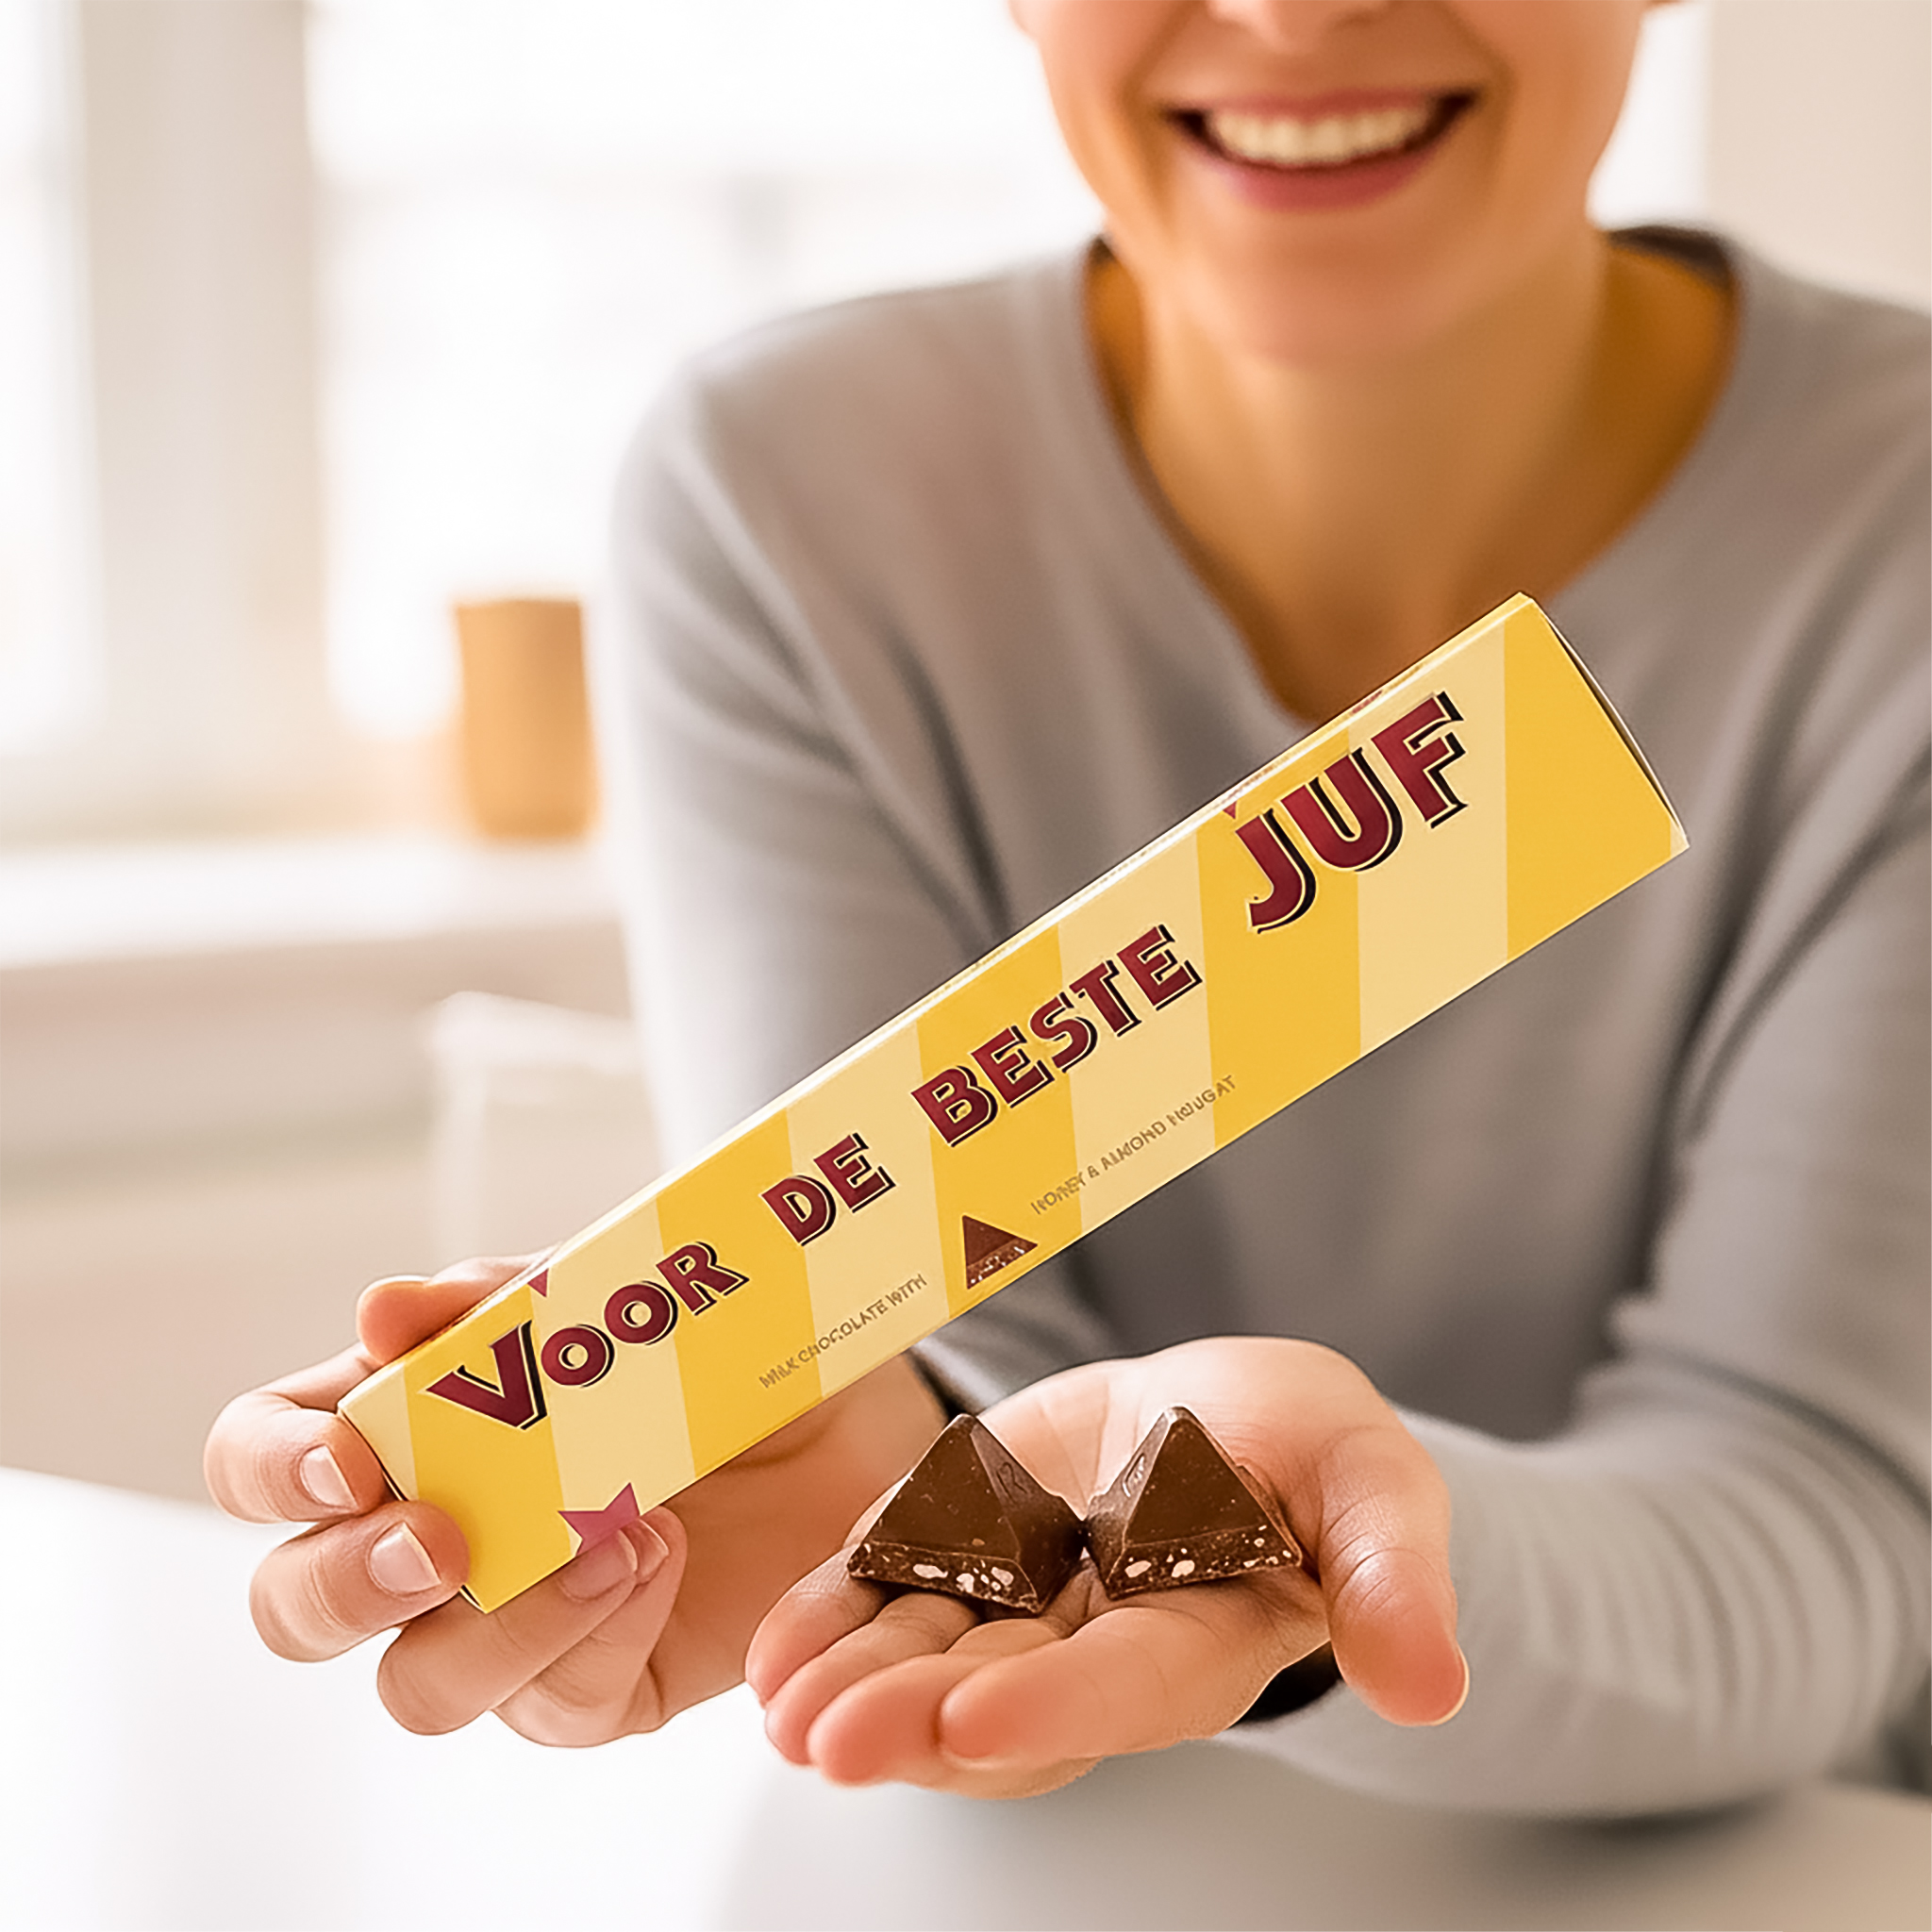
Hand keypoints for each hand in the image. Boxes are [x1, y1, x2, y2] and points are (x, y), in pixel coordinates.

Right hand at [203, 1259, 944, 1742]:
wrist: (851, 1408)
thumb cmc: (708, 1343)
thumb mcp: (617, 1294)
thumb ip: (504, 1301)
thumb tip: (383, 1306)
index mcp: (402, 1426)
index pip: (262, 1459)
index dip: (273, 1465)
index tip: (349, 1452)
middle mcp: (432, 1540)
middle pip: (297, 1606)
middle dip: (349, 1581)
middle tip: (442, 1537)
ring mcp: (507, 1627)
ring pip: (419, 1689)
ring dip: (499, 1622)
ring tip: (609, 1534)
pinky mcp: (598, 1686)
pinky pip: (558, 1706)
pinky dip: (602, 1630)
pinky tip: (660, 1555)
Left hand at [746, 1337, 1464, 1797]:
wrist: (1222, 1409)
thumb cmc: (1306, 1449)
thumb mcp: (1369, 1480)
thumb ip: (1392, 1572)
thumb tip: (1433, 1683)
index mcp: (1200, 1640)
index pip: (1127, 1687)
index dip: (1057, 1705)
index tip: (976, 1720)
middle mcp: (1096, 1645)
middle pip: (1002, 1697)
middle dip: (916, 1721)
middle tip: (831, 1739)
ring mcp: (1018, 1603)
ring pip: (929, 1660)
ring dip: (853, 1688)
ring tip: (783, 1710)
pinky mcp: (960, 1549)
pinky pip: (888, 1595)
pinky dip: (828, 1624)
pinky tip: (772, 1655)